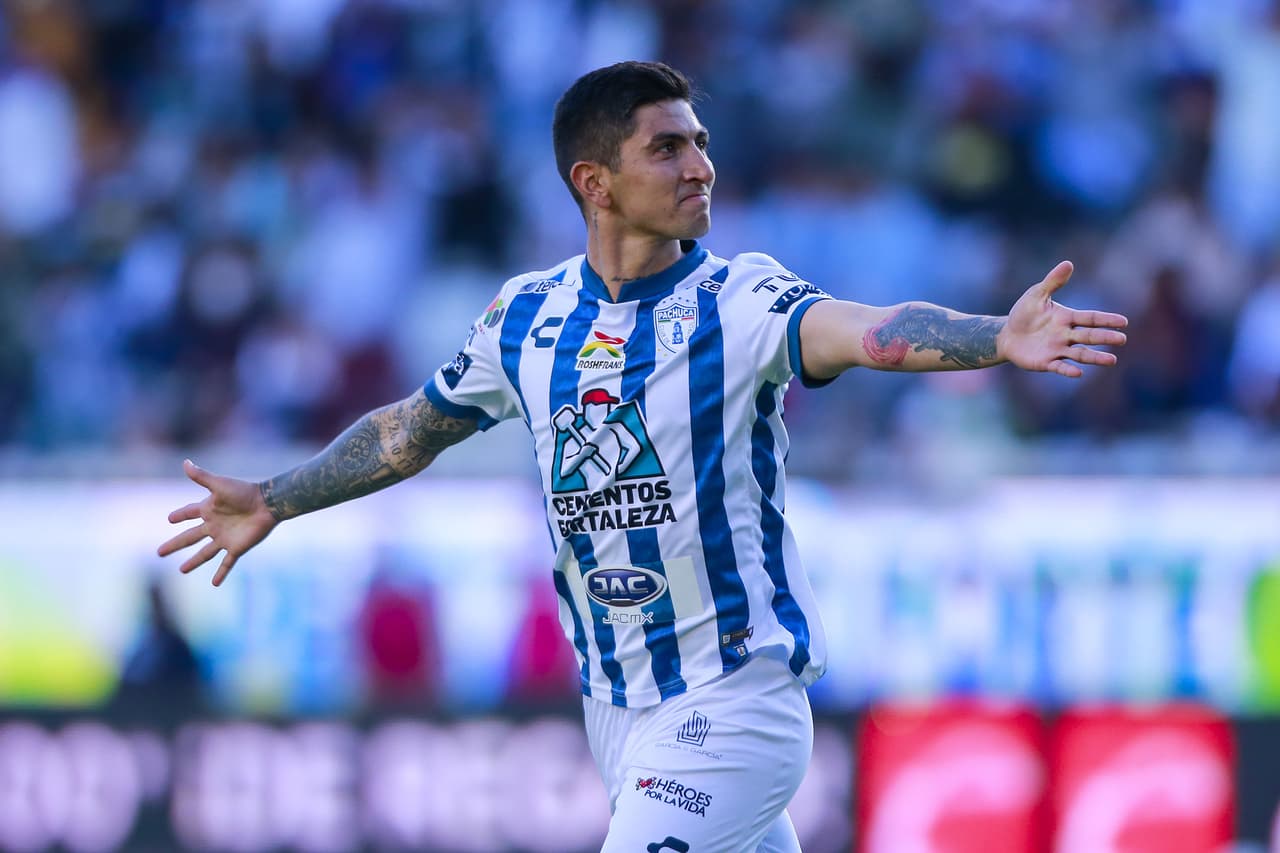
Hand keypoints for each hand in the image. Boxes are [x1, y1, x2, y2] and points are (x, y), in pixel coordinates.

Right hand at [157, 459, 278, 585]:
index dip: (180, 515)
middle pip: (189, 537)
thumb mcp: (219, 484)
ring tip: (181, 571)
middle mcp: (214, 525)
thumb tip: (185, 462)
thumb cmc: (244, 492)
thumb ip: (201, 477)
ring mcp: (225, 538)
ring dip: (193, 562)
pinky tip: (215, 583)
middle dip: (175, 544)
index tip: (170, 518)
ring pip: (204, 553)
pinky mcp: (237, 547)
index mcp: (209, 509)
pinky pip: (227, 563)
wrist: (268, 503)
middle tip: (159, 552)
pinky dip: (221, 573)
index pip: (189, 513)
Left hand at [997, 261, 1127, 377]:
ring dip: (1095, 357)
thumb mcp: (1036, 295)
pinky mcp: (1046, 362)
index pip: (1091, 318)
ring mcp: (1058, 350)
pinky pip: (1059, 367)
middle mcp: (1067, 335)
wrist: (1007, 335)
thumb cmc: (1024, 314)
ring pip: (1081, 354)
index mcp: (1067, 318)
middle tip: (1122, 339)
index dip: (1107, 320)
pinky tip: (1078, 373)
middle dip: (1105, 337)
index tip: (1123, 322)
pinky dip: (1068, 370)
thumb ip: (1052, 282)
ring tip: (1112, 360)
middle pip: (1090, 336)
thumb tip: (1068, 263)